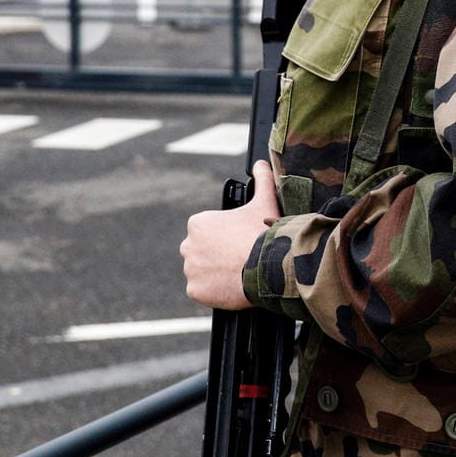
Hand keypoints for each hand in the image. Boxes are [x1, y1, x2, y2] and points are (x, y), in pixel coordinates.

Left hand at [181, 160, 279, 310]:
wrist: (267, 267)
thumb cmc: (263, 233)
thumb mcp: (265, 202)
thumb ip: (262, 180)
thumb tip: (262, 164)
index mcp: (199, 223)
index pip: (206, 233)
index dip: (224, 238)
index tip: (238, 242)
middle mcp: (188, 245)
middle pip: (200, 252)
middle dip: (215, 256)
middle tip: (238, 259)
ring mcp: (190, 269)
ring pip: (201, 272)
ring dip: (214, 274)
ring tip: (236, 273)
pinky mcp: (195, 290)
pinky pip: (202, 291)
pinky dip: (213, 291)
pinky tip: (230, 286)